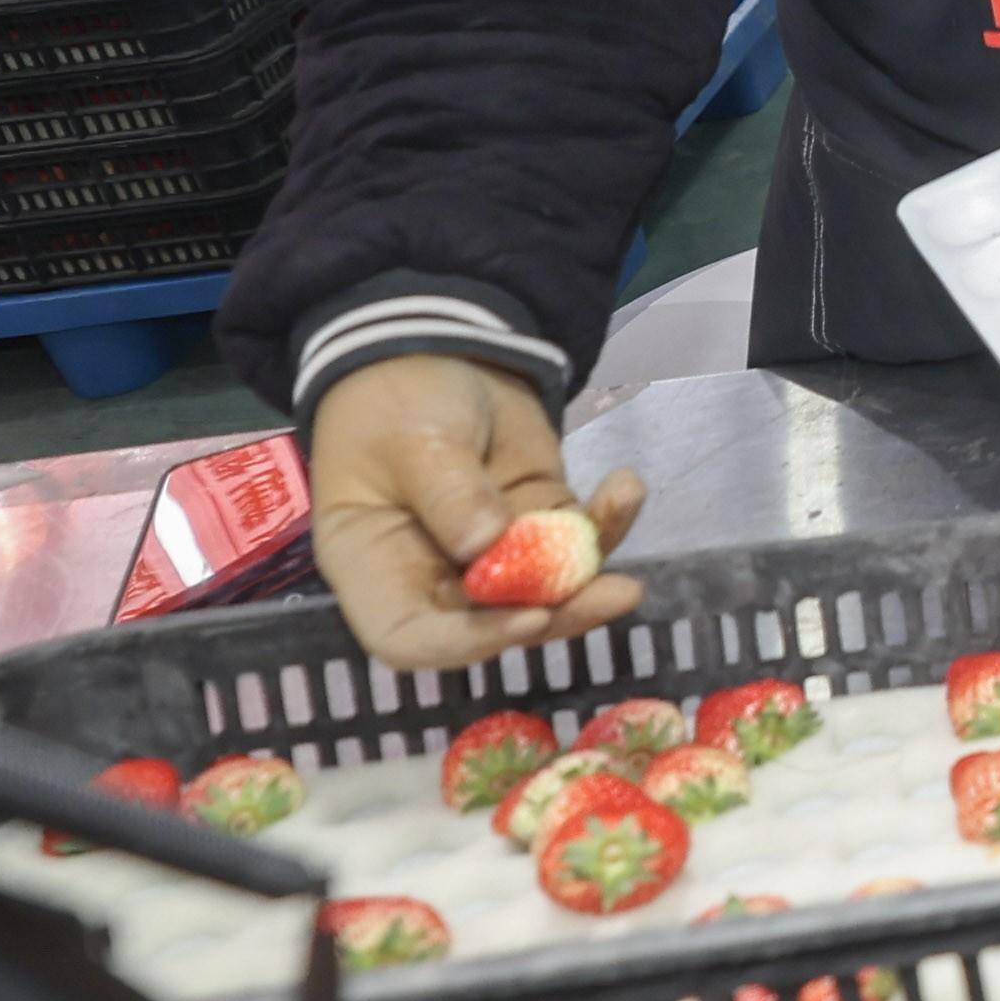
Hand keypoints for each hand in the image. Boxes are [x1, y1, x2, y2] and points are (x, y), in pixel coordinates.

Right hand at [308, 355, 641, 672]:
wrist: (436, 358)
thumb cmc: (393, 404)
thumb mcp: (409, 440)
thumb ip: (447, 490)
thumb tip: (487, 542)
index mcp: (374, 568)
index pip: (411, 635)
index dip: (468, 642)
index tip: (529, 617)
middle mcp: (433, 577)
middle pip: (493, 622)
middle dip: (558, 614)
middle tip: (613, 593)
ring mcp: (493, 557)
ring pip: (547, 591)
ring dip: (593, 576)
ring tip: (624, 528)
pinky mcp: (539, 525)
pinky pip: (578, 542)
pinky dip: (606, 522)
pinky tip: (625, 487)